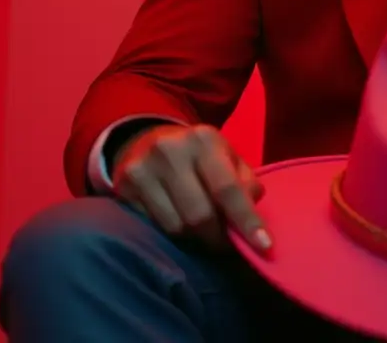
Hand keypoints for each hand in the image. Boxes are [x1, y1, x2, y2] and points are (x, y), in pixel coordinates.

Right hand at [111, 123, 271, 254]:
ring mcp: (143, 168)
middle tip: (224, 243)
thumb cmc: (200, 157)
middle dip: (217, 237)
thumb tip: (253, 221)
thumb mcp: (228, 158)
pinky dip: (170, 234)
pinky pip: (153, 228)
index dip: (246, 221)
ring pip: (176, 227)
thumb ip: (245, 184)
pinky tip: (177, 223)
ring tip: (201, 233)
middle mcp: (171, 150)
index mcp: (204, 140)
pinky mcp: (123, 187)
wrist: (148, 141)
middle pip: (200, 215)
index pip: (227, 188)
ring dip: (194, 239)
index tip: (264, 246)